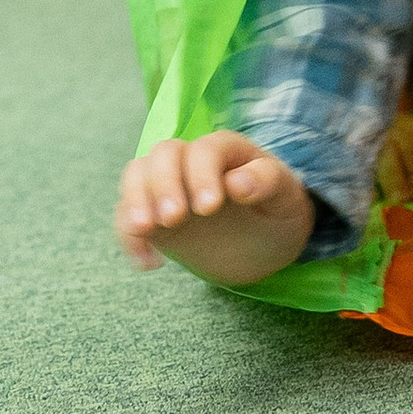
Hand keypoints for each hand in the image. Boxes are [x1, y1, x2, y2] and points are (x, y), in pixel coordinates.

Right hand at [115, 130, 313, 283]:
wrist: (263, 244)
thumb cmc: (277, 213)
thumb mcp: (285, 198)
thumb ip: (268, 182)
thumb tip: (237, 182)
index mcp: (226, 150)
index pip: (204, 149)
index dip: (202, 174)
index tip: (209, 208)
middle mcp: (191, 161)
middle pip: (164, 154)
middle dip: (163, 184)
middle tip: (174, 219)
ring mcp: (168, 186)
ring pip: (137, 175)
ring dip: (136, 201)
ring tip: (145, 230)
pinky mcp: (153, 215)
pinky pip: (127, 216)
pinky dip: (129, 237)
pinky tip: (148, 263)